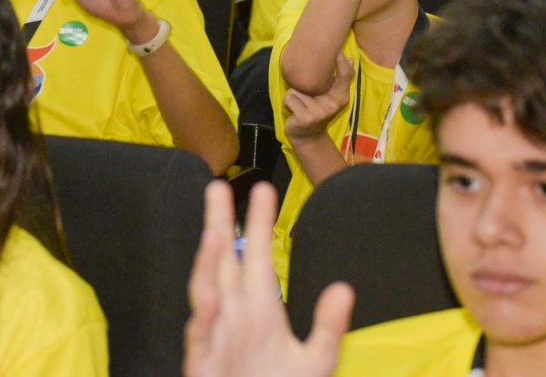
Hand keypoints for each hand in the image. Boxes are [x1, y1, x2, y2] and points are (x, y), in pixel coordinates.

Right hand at [184, 182, 352, 376]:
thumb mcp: (315, 363)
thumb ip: (328, 327)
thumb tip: (343, 288)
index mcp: (259, 308)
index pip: (257, 254)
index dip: (259, 222)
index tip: (264, 188)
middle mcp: (234, 314)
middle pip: (224, 259)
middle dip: (220, 224)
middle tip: (218, 186)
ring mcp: (217, 336)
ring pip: (206, 289)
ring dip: (208, 262)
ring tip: (215, 233)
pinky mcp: (203, 362)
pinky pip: (201, 335)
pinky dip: (205, 317)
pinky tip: (211, 299)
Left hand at [282, 54, 353, 144]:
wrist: (308, 137)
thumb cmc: (316, 110)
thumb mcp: (330, 95)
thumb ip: (337, 78)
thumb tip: (349, 57)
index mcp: (341, 97)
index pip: (344, 74)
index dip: (340, 60)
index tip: (337, 51)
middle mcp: (332, 104)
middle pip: (316, 78)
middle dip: (306, 80)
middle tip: (307, 92)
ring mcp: (319, 112)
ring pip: (296, 89)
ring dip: (294, 95)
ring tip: (300, 105)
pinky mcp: (305, 117)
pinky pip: (289, 98)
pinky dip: (288, 103)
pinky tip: (294, 112)